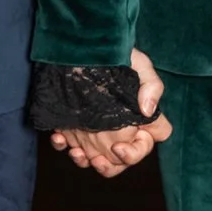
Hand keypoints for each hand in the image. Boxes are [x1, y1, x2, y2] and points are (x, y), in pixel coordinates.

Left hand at [49, 49, 173, 178]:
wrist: (83, 45)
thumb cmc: (117, 54)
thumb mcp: (139, 64)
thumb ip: (151, 85)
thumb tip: (147, 111)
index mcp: (139, 117)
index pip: (150, 141)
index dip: (139, 149)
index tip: (121, 144)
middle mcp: (120, 128)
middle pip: (123, 160)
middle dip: (111, 165)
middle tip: (98, 157)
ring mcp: (96, 130)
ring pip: (97, 160)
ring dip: (87, 162)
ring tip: (77, 153)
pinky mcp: (74, 126)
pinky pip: (69, 145)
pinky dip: (63, 146)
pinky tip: (59, 137)